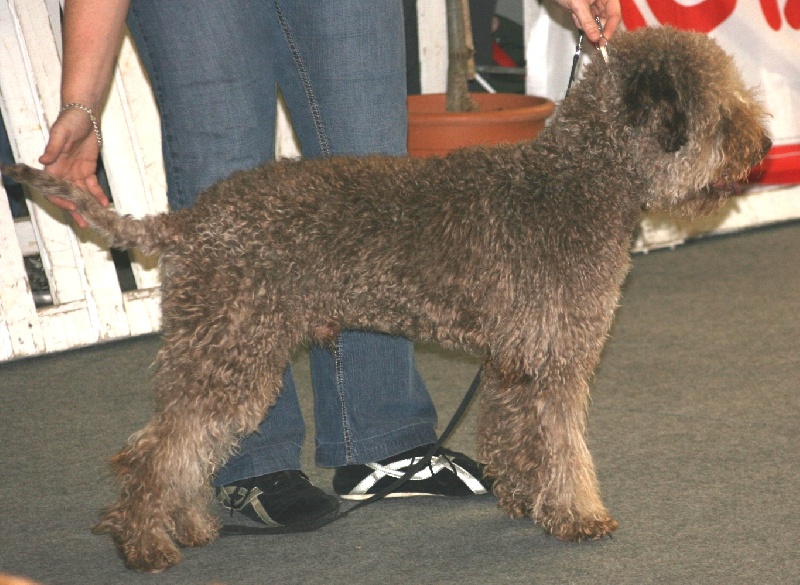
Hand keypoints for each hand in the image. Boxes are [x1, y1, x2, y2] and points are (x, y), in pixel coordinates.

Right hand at [38, 107, 108, 227]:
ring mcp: (76, 173)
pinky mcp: (88, 170)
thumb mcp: (60, 133)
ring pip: (81, 195)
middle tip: (84, 224)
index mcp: (53, 166)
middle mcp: (63, 173)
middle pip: (67, 196)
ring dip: (87, 207)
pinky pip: (92, 187)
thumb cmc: (69, 121)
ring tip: (96, 219)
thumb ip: (53, 148)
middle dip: (75, 211)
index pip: (52, 189)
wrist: (85, 115)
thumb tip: (42, 160)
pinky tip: (104, 203)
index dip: (60, 200)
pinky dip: (98, 195)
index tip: (72, 207)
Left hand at [550, 0, 621, 43]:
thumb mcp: (579, 6)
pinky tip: (574, 15)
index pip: (614, 14)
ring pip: (595, 23)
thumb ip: (588, 22)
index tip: (604, 41)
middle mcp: (603, 1)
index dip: (610, 28)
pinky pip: (587, 22)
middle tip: (590, 38)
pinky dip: (580, 23)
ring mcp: (595, 5)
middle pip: (606, 21)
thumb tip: (596, 38)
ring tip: (576, 15)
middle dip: (596, 29)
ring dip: (585, 25)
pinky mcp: (586, 10)